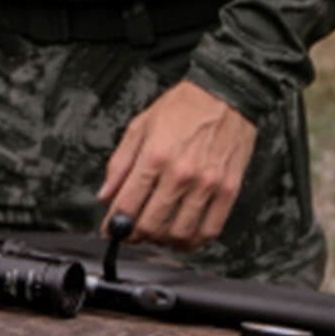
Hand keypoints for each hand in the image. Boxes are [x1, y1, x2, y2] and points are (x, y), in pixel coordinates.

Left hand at [97, 80, 256, 250]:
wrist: (225, 93)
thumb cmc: (182, 107)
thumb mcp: (140, 126)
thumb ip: (120, 163)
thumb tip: (105, 195)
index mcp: (154, 156)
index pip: (127, 205)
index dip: (114, 225)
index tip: (110, 230)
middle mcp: (180, 173)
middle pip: (151, 225)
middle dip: (135, 235)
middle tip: (132, 233)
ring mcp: (207, 184)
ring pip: (180, 234)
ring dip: (163, 242)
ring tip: (156, 234)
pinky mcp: (228, 190)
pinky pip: (210, 230)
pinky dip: (194, 242)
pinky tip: (184, 236)